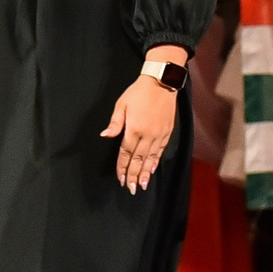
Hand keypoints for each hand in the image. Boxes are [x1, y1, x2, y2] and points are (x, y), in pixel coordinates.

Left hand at [104, 49, 185, 192]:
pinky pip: (160, 150)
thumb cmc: (138, 93)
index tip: (120, 179)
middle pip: (138, 159)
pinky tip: (152, 169)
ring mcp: (159, 134)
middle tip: (131, 189)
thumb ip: (115, 123)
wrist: (162, 83)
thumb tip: (105, 135)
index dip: (122, 167)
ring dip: (145, 172)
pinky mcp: (167, 132)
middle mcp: (147, 134)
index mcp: (134, 129)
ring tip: (142, 185)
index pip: (126, 153)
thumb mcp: (121, 105)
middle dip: (133, 175)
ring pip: (150, 158)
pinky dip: (156, 161)